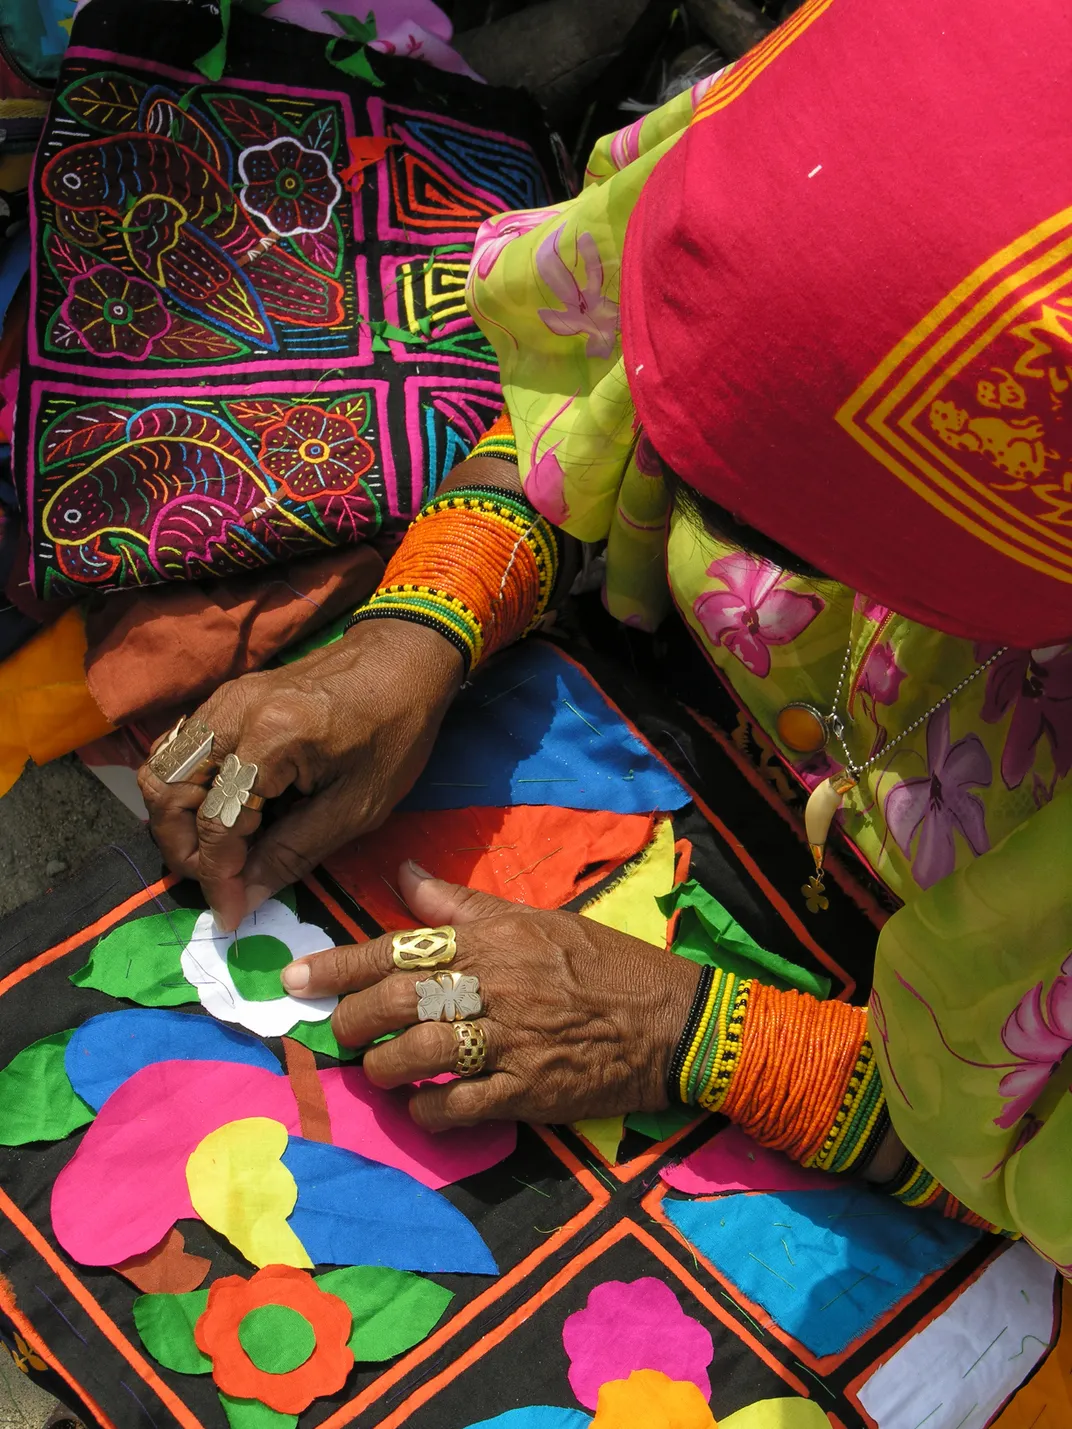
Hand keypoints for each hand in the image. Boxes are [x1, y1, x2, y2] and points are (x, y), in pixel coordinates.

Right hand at [137, 620, 462, 931]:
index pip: (215, 823)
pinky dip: (185, 788)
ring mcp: (222, 700)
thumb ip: (295, 853)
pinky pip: (179, 748)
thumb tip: (245, 898)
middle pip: (165, 792)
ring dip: (176, 819)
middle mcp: (231, 714)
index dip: (216, 878)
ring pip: (161, 768)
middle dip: (183, 849)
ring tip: (218, 852)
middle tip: (219, 881)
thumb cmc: (395, 732)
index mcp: (270, 739)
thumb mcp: (358, 806)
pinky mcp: (225, 698)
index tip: (228, 914)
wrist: (403, 659)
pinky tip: (223, 812)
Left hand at [281, 860, 701, 1128]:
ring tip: (376, 1070)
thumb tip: (404, 873)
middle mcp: (496, 983)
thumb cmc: (602, 963)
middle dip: (353, 1021)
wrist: (671, 1020)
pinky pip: (457, 1106)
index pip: (398, 945)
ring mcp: (511, 1040)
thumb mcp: (537, 919)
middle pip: (398, 1001)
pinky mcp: (529, 1091)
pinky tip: (421, 1108)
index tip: (292, 980)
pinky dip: (427, 1111)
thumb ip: (464, 905)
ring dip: (383, 1068)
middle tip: (339, 1033)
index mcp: (494, 938)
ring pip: (419, 1054)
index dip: (338, 965)